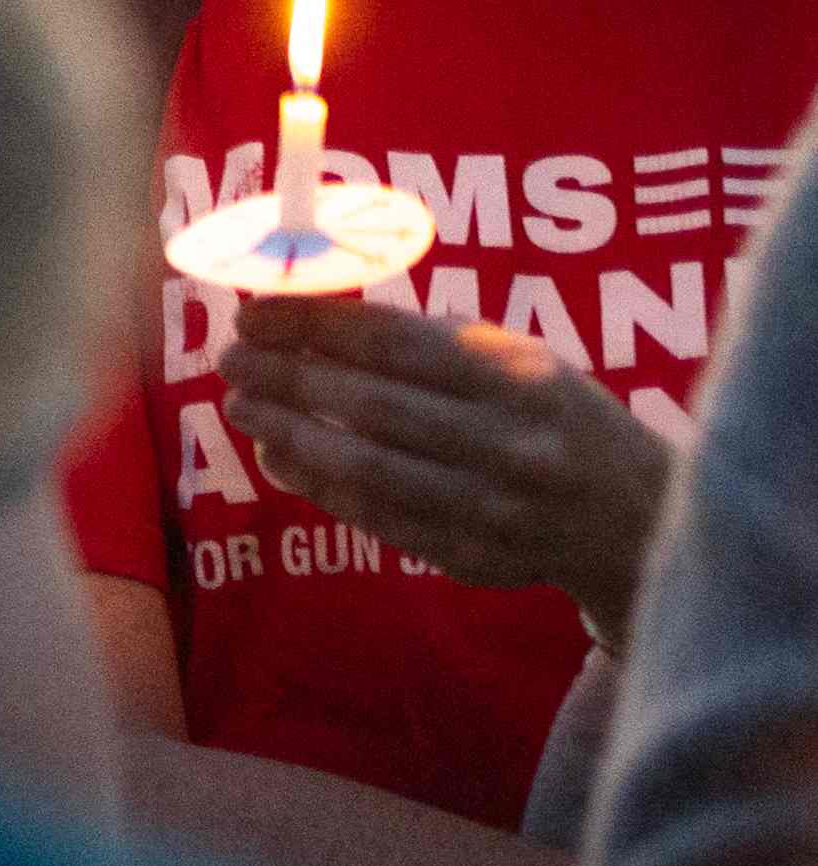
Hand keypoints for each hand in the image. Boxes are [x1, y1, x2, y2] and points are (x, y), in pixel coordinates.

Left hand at [227, 294, 681, 640]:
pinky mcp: (468, 555)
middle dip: (288, 377)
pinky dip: (316, 482)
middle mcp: (509, 443)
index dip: (314, 325)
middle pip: (372, 405)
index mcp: (523, 379)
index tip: (255, 311)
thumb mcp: (521, 363)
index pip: (397, 343)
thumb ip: (431, 343)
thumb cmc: (553, 418)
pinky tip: (278, 454)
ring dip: (288, 432)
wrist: (634, 518)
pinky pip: (373, 515)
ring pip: (364, 466)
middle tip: (232, 358)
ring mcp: (490, 506)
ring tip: (242, 404)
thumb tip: (313, 318)